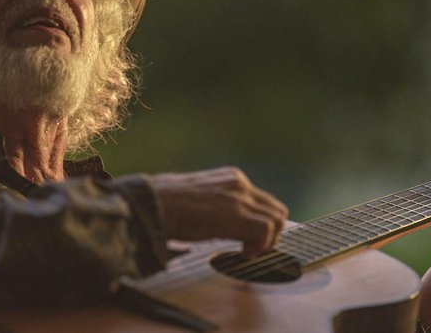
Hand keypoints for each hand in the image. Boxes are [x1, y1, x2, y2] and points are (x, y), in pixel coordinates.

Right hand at [150, 166, 287, 256]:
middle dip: (272, 234)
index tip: (249, 240)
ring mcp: (239, 197)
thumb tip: (229, 224)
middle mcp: (240, 183)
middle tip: (254, 249)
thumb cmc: (167, 205)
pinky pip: (266, 230)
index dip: (263, 224)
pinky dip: (260, 246)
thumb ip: (220, 205)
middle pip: (277, 210)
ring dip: (267, 242)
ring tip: (247, 252)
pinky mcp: (237, 212)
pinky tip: (243, 252)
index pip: (264, 201)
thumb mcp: (201, 198)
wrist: (153, 203)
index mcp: (231, 178)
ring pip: (276, 220)